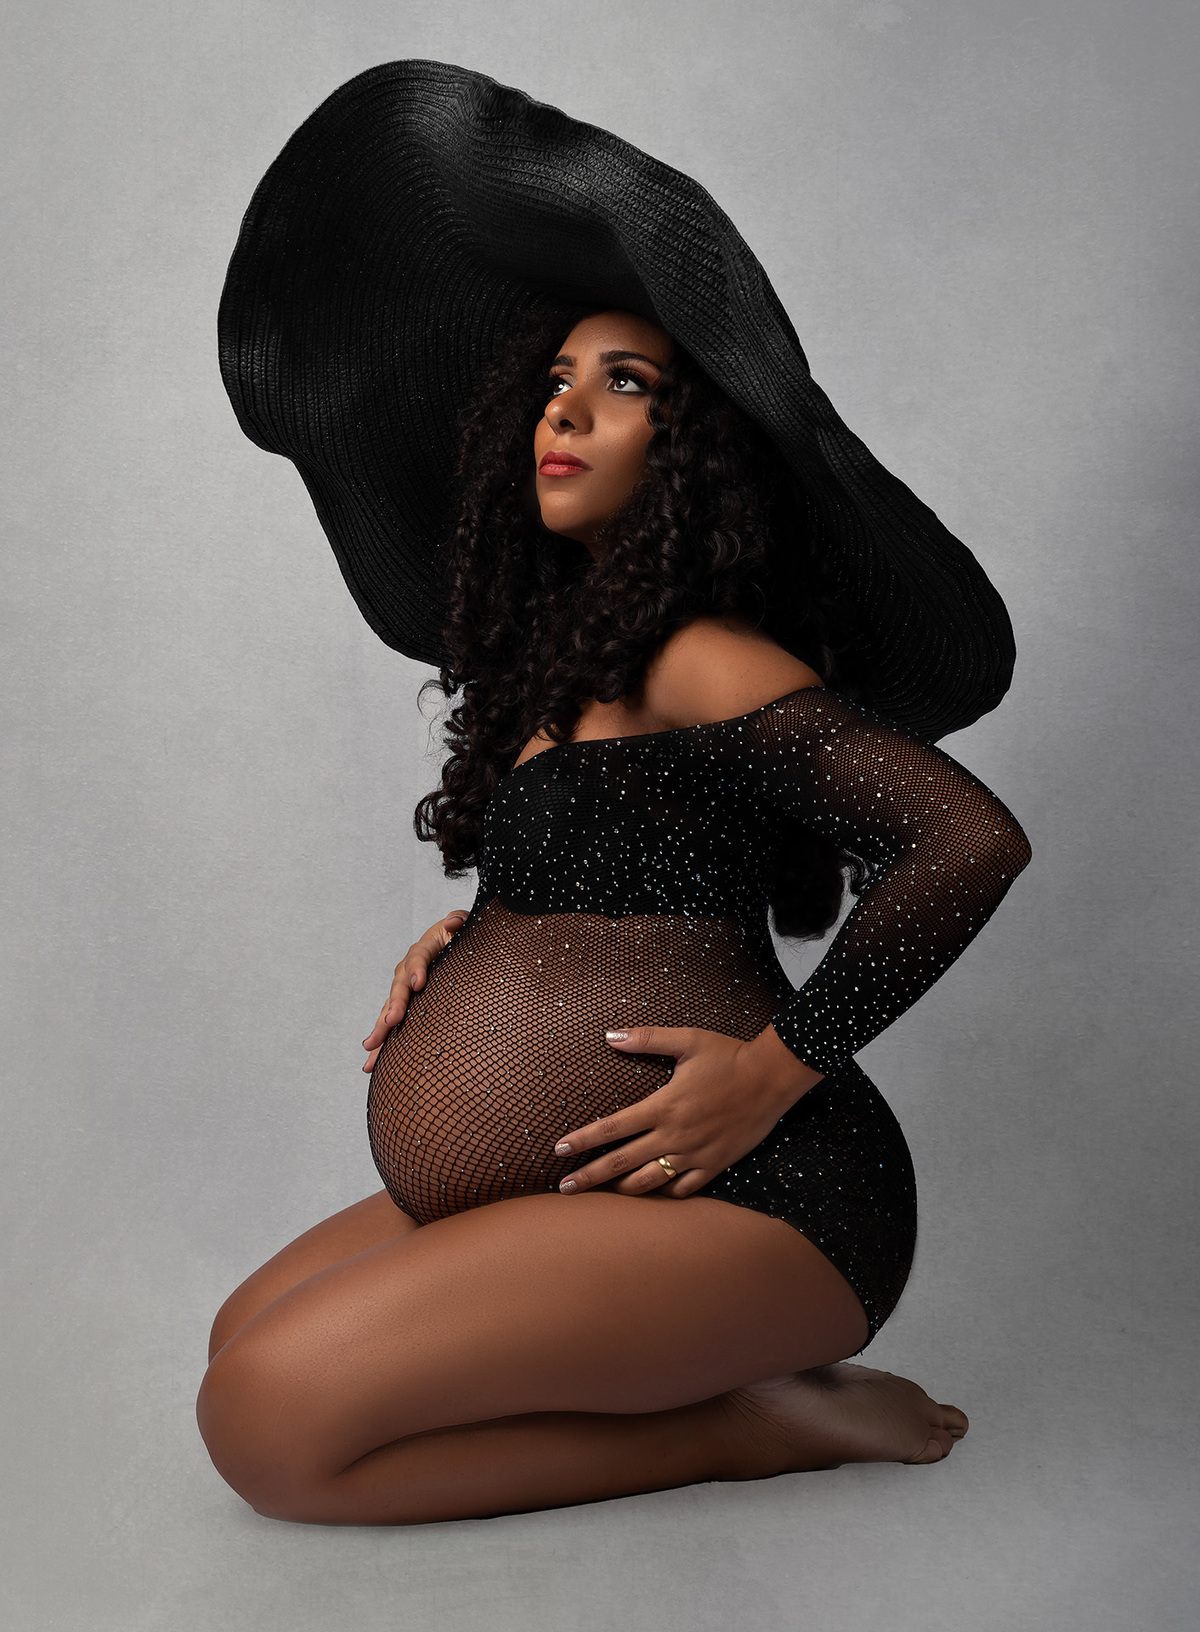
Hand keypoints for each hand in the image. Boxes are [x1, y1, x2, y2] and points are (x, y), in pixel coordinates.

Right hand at [361, 908, 470, 1070]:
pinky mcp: (409, 1006)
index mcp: (426, 948)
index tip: (418, 983)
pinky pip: (394, 1022)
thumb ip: (461, 921)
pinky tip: (374, 1062)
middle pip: (399, 986)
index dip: (416, 968)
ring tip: (370, 1049)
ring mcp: (407, 989)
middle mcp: (411, 968)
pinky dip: (384, 1042)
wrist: (466, 950)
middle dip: (394, 1005)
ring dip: (380, 1029)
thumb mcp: (469, 924)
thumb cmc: (467, 937)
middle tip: (391, 1022)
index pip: (418, 957)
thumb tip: (453, 922)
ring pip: (390, 1008)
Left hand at [553, 1024, 823, 1196]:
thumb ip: (646, 1039)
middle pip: (621, 1163)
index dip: (583, 1140)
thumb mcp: (686, 1040)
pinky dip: (665, 1193)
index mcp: (662, 1107)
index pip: (612, 1128)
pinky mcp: (715, 1164)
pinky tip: (653, 1194)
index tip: (558, 1149)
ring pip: (650, 1182)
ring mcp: (694, 1154)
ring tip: (603, 1195)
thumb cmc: (729, 1056)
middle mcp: (674, 1136)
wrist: (772, 1078)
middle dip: (590, 1177)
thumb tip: (610, 1035)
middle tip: (564, 1189)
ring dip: (622, 1190)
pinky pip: (684, 1188)